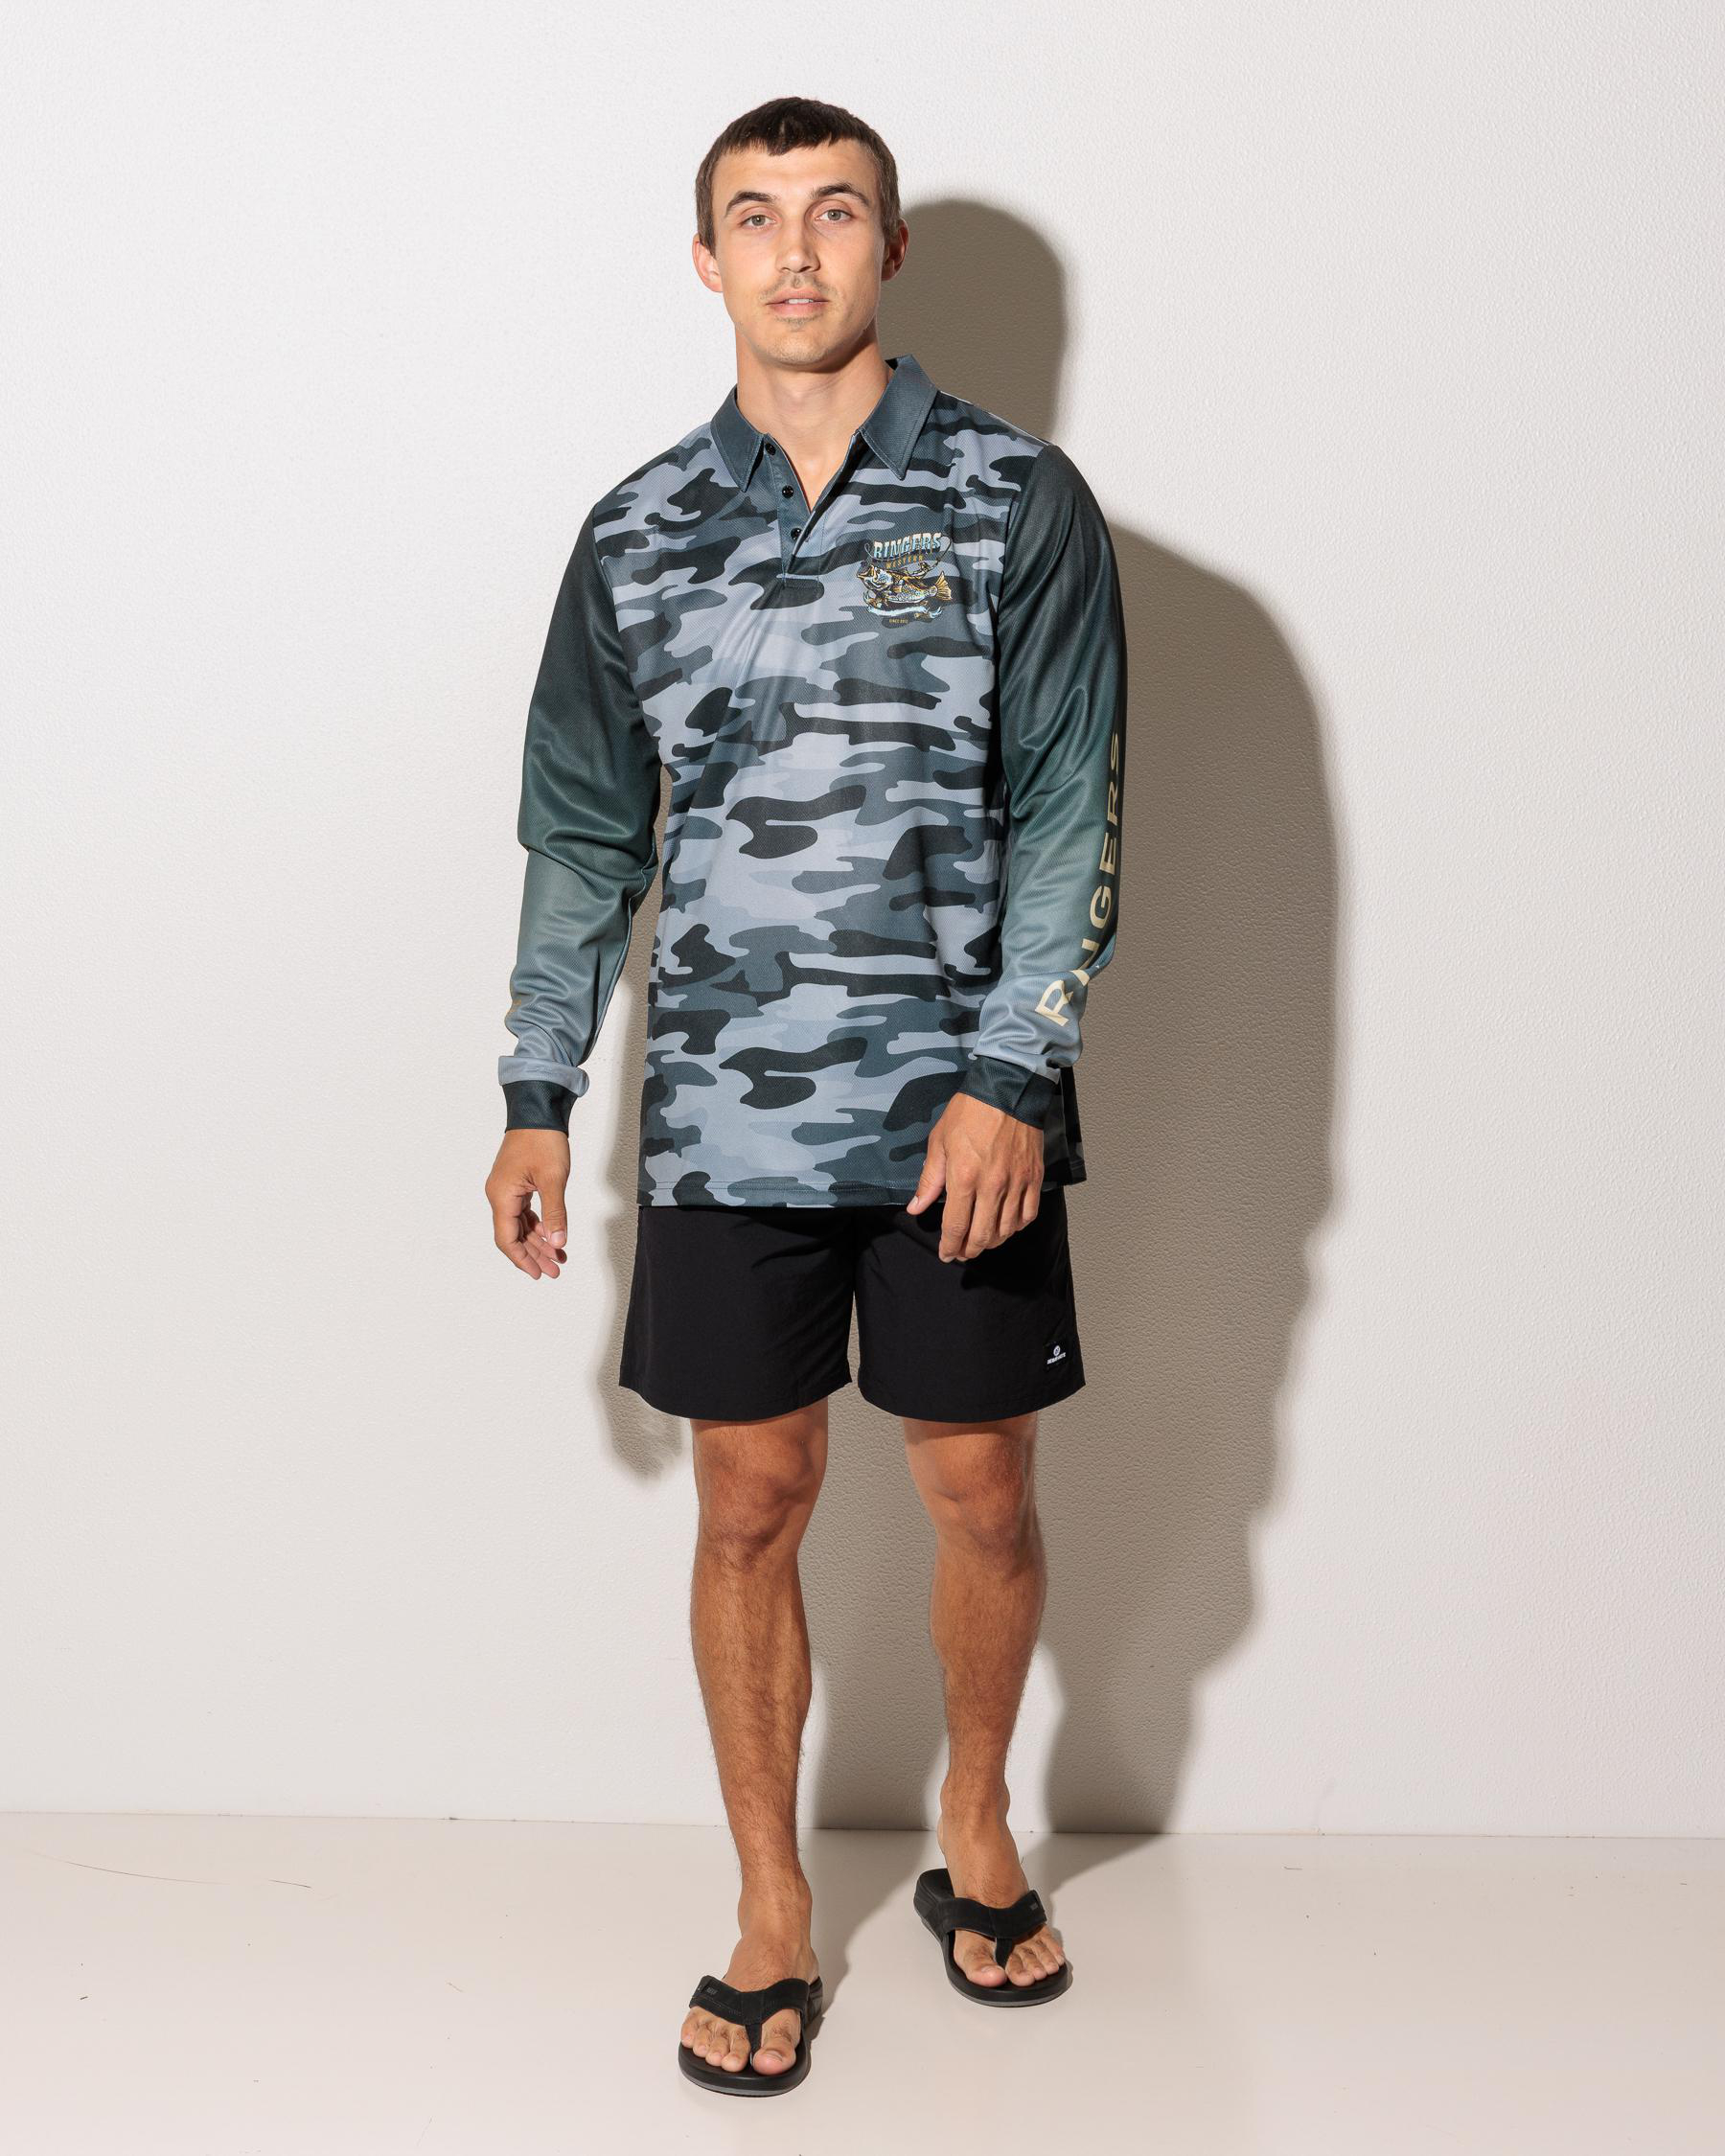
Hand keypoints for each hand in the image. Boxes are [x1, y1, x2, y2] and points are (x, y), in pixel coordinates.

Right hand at [487, 1129, 570, 1278]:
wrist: (538, 1111)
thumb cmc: (542, 1140)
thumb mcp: (553, 1179)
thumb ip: (554, 1214)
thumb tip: (558, 1242)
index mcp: (502, 1196)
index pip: (507, 1239)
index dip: (523, 1259)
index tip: (539, 1273)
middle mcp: (499, 1195)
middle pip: (514, 1235)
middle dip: (535, 1254)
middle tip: (555, 1269)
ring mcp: (507, 1190)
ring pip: (520, 1225)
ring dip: (539, 1241)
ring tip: (559, 1257)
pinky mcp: (516, 1184)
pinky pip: (524, 1212)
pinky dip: (539, 1225)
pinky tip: (553, 1236)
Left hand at [905, 1092, 1042, 1260]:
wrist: (1008, 1090)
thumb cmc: (969, 1112)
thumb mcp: (939, 1142)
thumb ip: (929, 1180)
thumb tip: (916, 1208)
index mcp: (964, 1178)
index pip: (956, 1226)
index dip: (949, 1246)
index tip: (945, 1254)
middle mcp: (992, 1186)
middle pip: (982, 1235)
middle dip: (969, 1250)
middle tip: (962, 1253)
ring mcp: (1016, 1183)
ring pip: (1005, 1229)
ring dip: (992, 1242)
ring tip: (981, 1242)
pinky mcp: (1034, 1177)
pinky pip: (1028, 1214)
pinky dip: (1016, 1227)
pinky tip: (1006, 1226)